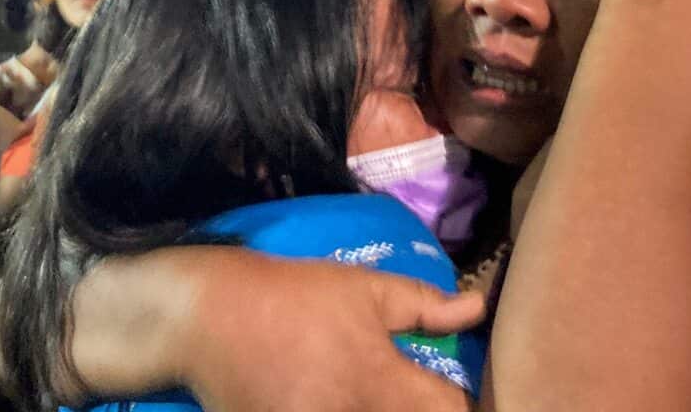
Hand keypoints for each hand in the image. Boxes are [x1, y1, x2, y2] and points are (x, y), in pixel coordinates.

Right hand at [179, 251, 484, 411]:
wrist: (212, 317)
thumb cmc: (297, 297)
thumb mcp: (366, 290)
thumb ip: (425, 307)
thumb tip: (478, 308)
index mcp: (383, 383)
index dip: (465, 405)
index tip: (467, 397)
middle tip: (420, 398)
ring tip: (376, 397)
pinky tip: (340, 402)